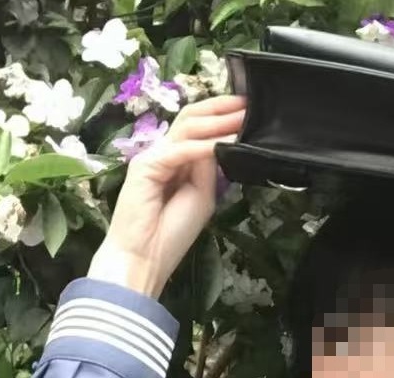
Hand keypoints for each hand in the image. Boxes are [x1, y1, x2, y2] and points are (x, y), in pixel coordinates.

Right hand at [88, 94, 247, 297]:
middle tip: (249, 104)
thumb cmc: (171, 234)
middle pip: (192, 119)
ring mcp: (153, 156)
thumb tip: (219, 143)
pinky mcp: (145, 165)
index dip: (222, 117)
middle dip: (222, 109)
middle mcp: (164, 153)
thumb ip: (209, 169)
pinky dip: (203, 146)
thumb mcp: (202, 197)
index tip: (248, 111)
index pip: (198, 129)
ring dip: (217, 121)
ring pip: (187, 128)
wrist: (144, 258)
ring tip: (242, 116)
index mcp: (176, 162)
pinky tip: (223, 142)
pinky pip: (180, 150)